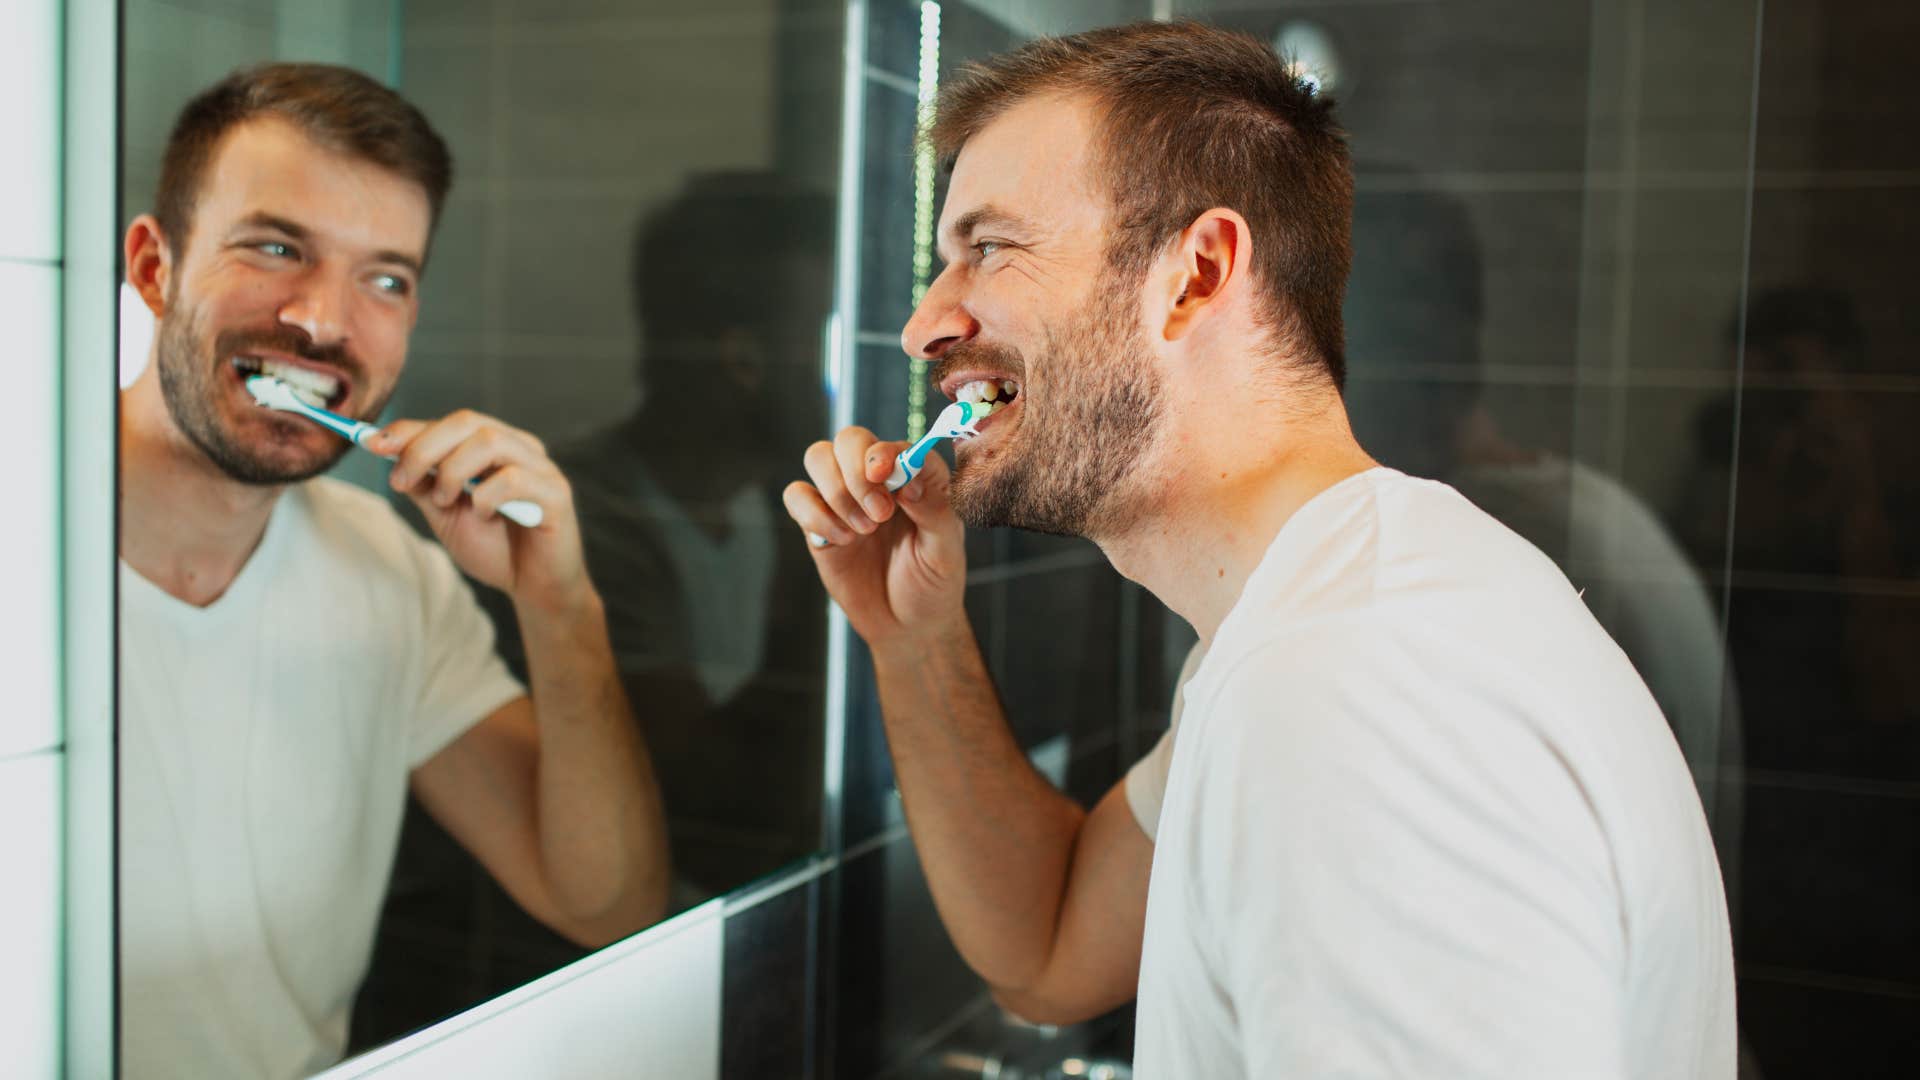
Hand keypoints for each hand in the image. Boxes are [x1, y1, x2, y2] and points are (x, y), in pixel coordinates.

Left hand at [368, 410, 589, 609]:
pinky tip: (484, 516)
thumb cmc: (495, 547)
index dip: (408, 430)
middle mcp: (520, 448)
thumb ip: (424, 484)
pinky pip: (514, 479)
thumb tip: (386, 452)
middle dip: (424, 448)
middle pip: (467, 422)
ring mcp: (541, 468)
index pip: (449, 423)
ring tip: (445, 501)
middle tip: (402, 481)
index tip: (370, 443)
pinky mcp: (557, 493)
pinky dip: (486, 496)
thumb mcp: (446, 514)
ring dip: (453, 471)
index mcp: (495, 448)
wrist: (534, 587)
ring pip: (490, 441)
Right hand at [783, 425, 966, 645]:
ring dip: (836, 490)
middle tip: (879, 514)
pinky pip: (796, 495)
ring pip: (818, 456)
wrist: (906, 626)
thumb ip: (935, 509)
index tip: (885, 475)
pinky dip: (813, 513)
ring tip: (863, 530)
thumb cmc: (933, 583)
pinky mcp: (817, 522)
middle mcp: (878, 480)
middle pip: (849, 439)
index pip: (896, 444)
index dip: (886, 452)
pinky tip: (841, 541)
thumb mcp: (946, 550)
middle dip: (856, 470)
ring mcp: (844, 499)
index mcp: (916, 477)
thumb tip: (908, 480)